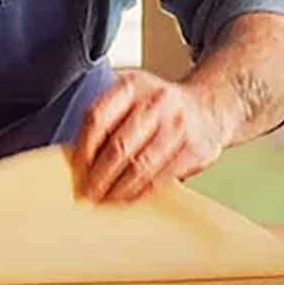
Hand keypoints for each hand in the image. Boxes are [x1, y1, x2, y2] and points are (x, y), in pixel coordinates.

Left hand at [72, 71, 232, 202]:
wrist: (207, 108)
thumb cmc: (157, 107)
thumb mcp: (130, 97)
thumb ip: (105, 119)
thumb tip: (76, 159)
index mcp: (132, 84)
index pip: (98, 117)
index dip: (84, 148)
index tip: (76, 170)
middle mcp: (157, 100)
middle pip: (119, 145)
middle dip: (99, 176)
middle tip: (87, 193)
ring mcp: (178, 124)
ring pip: (140, 165)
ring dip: (118, 189)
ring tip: (105, 200)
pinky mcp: (194, 149)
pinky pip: (161, 177)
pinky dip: (141, 192)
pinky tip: (129, 198)